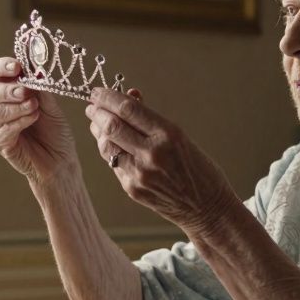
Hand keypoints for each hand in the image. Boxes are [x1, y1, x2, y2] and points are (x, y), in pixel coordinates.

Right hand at [0, 57, 78, 182]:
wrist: (60, 159)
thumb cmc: (55, 131)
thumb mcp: (51, 105)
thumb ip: (40, 89)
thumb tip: (35, 71)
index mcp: (9, 91)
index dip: (2, 67)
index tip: (16, 67)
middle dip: (9, 90)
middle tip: (26, 92)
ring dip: (17, 107)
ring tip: (35, 107)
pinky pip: (2, 130)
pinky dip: (19, 122)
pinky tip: (32, 119)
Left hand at [85, 88, 235, 233]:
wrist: (206, 207)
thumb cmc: (197, 168)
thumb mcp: (179, 137)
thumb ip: (151, 120)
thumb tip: (128, 97)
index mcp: (168, 135)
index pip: (128, 109)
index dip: (108, 97)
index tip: (99, 92)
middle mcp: (152, 153)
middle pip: (111, 126)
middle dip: (97, 112)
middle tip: (92, 106)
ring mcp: (140, 173)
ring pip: (107, 146)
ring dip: (99, 132)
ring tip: (99, 124)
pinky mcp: (133, 189)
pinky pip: (114, 164)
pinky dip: (111, 151)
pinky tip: (113, 145)